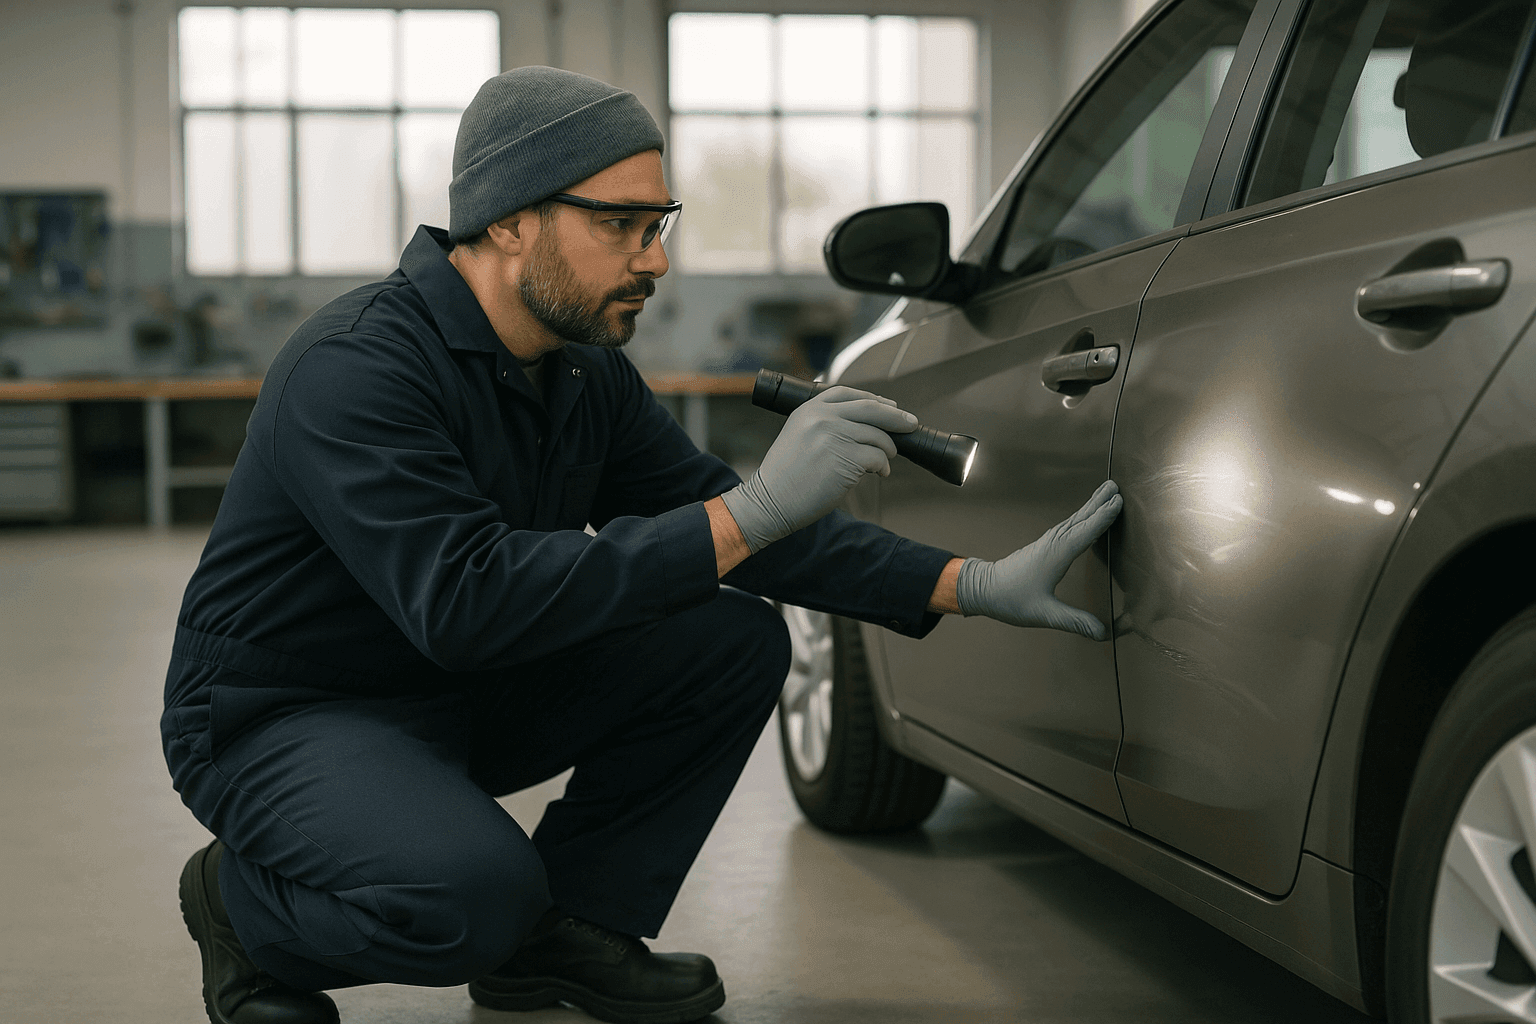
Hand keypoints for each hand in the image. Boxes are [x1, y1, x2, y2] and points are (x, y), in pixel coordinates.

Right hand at [721, 386, 917, 552]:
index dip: (874, 399)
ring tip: (882, 463)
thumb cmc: (785, 476)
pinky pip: (878, 457)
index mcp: (809, 409)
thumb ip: (824, 423)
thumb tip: (865, 423)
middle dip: (896, 416)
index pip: (849, 394)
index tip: (890, 406)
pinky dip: (883, 466)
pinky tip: (879, 473)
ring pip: (878, 436)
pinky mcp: (847, 458)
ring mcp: (835, 436)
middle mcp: (822, 418)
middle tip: (910, 424)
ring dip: (887, 450)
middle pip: (871, 408)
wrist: (771, 501)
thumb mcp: (798, 435)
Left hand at [956, 480, 1122, 639]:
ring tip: (1106, 493)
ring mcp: (1047, 543)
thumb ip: (1074, 622)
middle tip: (1116, 486)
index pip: (1084, 533)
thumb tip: (1102, 633)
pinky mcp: (1043, 547)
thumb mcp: (1044, 614)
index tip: (1118, 502)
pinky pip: (1067, 527)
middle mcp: (1052, 544)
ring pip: (1073, 520)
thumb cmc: (1010, 600)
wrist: (982, 590)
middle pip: (1080, 519)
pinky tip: (1085, 519)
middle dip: (1099, 502)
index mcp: (1055, 555)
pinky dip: (1081, 518)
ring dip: (1090, 506)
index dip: (1102, 518)